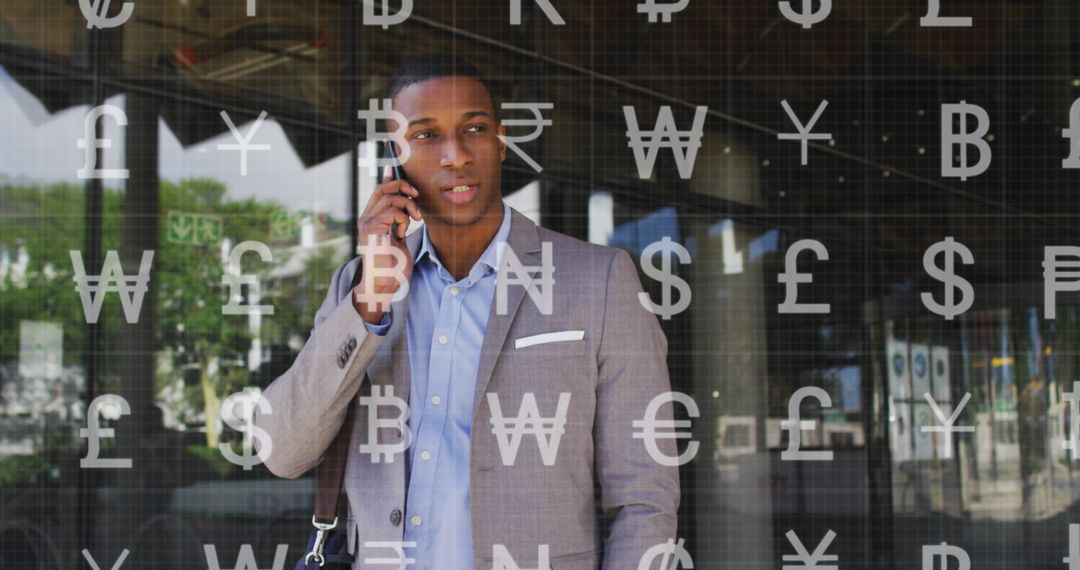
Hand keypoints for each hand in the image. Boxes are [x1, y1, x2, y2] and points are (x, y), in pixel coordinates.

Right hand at [352, 165, 422, 322]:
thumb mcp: (400, 241)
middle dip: (402, 185)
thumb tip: (410, 212)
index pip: (379, 191)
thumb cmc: (392, 268)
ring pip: (389, 196)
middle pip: (382, 187)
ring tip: (415, 220)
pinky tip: (403, 233)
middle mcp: (366, 218)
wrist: (382, 286)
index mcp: (372, 219)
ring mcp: (367, 222)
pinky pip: (392, 211)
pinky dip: (403, 218)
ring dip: (408, 206)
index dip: (388, 177)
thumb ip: (401, 225)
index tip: (394, 166)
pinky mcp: (371, 229)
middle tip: (417, 196)